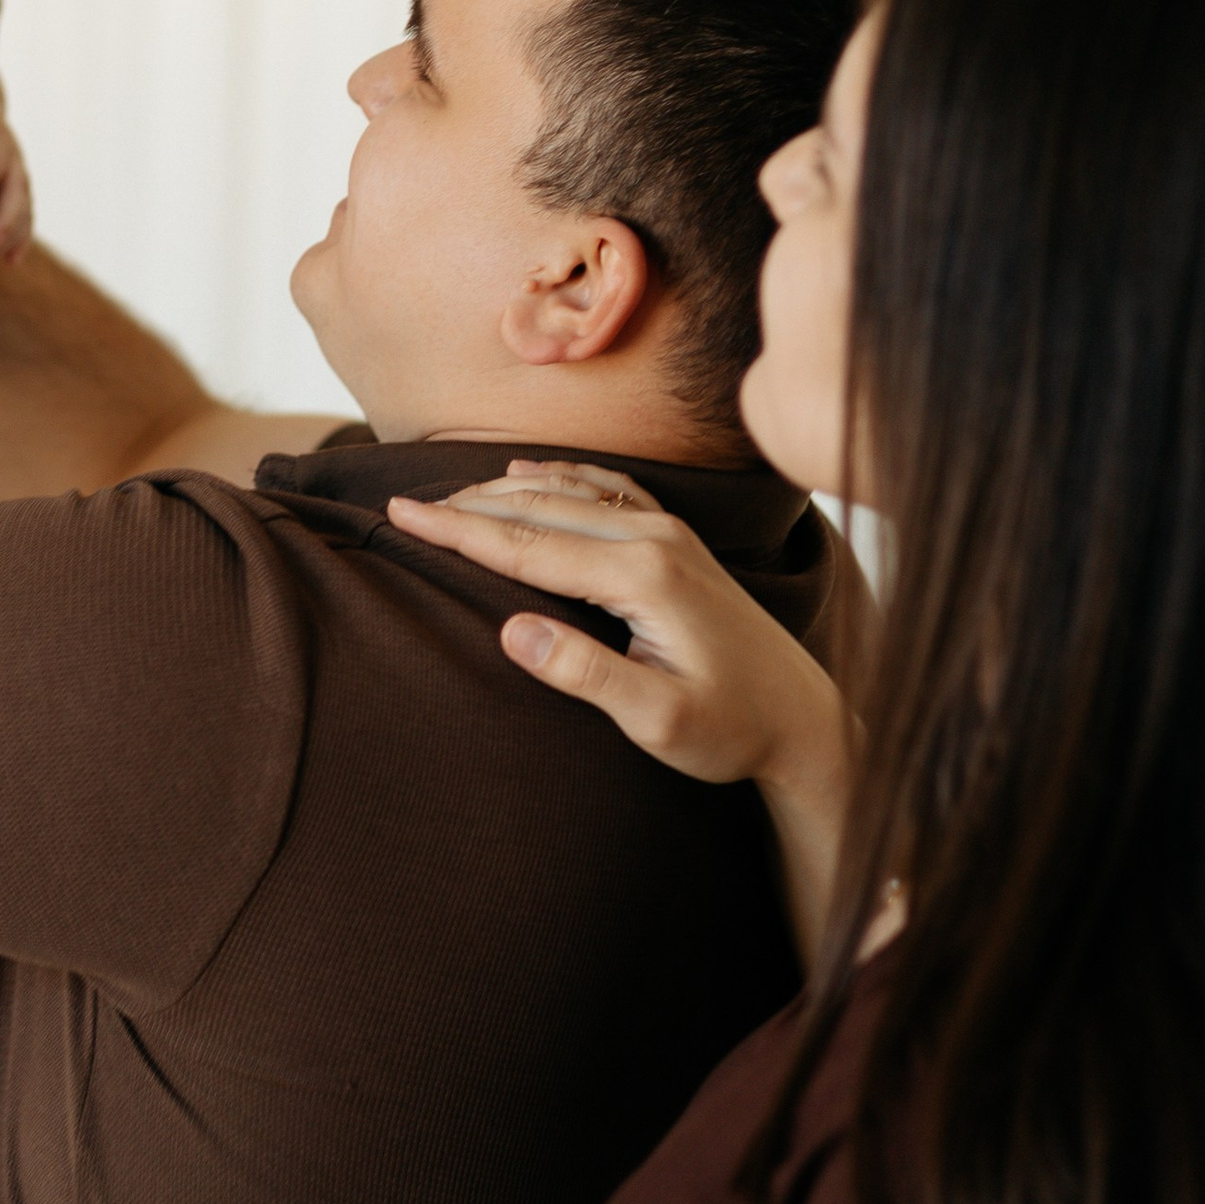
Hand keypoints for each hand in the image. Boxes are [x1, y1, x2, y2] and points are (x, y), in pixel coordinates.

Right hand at [388, 462, 854, 961]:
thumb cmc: (732, 731)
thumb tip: (513, 631)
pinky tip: (528, 472)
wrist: (804, 719)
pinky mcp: (679, 542)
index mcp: (643, 577)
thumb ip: (589, 675)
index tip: (400, 514)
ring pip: (570, 493)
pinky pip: (607, 489)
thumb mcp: (659, 721)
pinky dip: (557, 477)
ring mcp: (671, 533)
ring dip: (504, 491)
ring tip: (446, 494)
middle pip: (541, 508)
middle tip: (403, 505)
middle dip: (467, 505)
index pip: (528, 546)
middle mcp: (656, 539)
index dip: (457, 530)